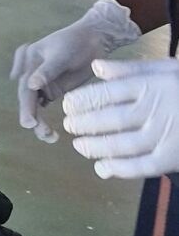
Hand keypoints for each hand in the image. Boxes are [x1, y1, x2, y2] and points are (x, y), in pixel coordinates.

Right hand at [11, 0, 139, 141]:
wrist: (94, 40)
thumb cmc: (76, 42)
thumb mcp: (61, 55)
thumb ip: (47, 70)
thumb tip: (31, 85)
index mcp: (29, 61)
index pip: (26, 87)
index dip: (26, 106)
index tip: (30, 123)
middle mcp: (31, 73)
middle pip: (27, 99)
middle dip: (32, 117)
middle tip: (42, 132)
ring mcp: (41, 83)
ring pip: (33, 106)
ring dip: (37, 122)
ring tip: (49, 136)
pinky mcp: (51, 90)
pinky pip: (42, 107)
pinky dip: (44, 120)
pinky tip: (51, 133)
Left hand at [63, 58, 178, 178]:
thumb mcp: (166, 68)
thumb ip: (130, 68)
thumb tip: (96, 66)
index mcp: (151, 84)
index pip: (107, 92)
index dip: (82, 100)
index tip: (68, 104)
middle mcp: (155, 109)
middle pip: (110, 118)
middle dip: (84, 123)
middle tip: (68, 125)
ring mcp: (164, 135)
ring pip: (121, 144)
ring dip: (95, 146)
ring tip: (79, 145)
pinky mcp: (171, 157)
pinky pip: (139, 167)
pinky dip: (118, 169)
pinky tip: (102, 168)